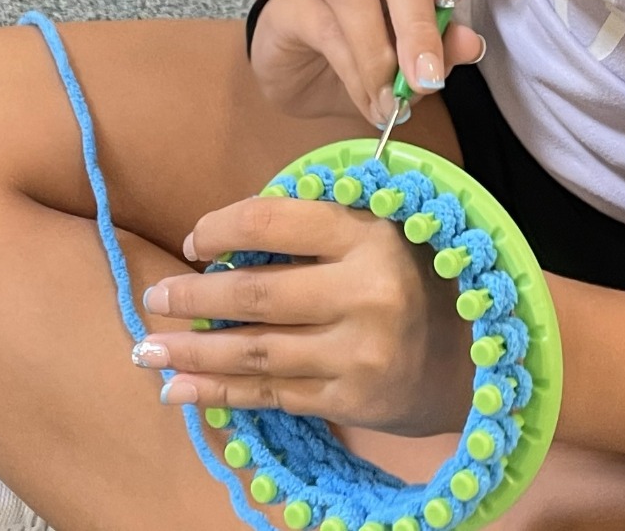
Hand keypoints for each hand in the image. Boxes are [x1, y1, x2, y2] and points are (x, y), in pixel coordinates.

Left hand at [133, 194, 476, 433]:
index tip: (195, 241)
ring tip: (147, 348)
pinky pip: (271, 394)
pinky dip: (219, 394)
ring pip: (254, 351)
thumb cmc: (414, 277)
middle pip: (254, 294)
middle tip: (154, 297)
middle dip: (193, 297)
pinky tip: (179, 389)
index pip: (271, 223)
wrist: (477, 355)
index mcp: (369, 234)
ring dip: (191, 352)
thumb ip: (317, 223)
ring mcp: (357, 354)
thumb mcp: (379, 228)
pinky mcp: (351, 400)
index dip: (221, 229)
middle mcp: (364, 293)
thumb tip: (226, 237)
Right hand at [254, 0, 485, 127]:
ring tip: (394, 100)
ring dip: (379, 55)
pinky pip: (325, 31)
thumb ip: (445, 44)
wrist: (302, 68)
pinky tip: (369, 101)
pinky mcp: (290, 1)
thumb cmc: (371, 47)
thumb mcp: (416, 52)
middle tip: (428, 79)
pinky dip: (353, 74)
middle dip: (419, 28)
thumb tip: (470, 43)